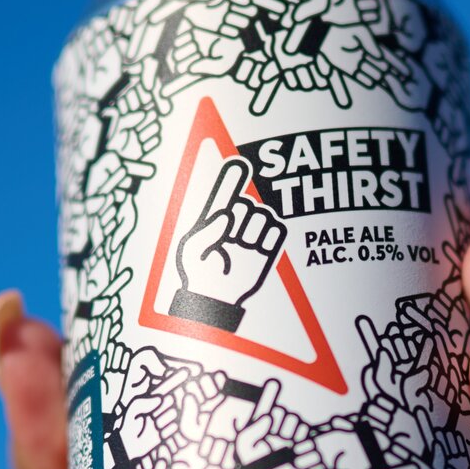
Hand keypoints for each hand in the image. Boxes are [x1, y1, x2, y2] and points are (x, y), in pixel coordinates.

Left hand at [171, 159, 285, 331]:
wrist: (217, 307)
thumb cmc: (198, 281)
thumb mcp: (192, 251)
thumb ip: (207, 230)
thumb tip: (228, 213)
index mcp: (214, 221)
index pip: (226, 192)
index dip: (233, 176)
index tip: (240, 160)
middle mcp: (236, 226)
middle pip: (249, 201)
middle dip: (242, 213)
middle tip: (231, 234)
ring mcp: (253, 238)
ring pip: (264, 214)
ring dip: (254, 227)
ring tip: (242, 246)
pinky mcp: (268, 252)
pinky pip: (278, 231)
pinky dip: (270, 234)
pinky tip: (258, 246)